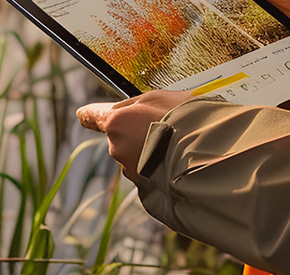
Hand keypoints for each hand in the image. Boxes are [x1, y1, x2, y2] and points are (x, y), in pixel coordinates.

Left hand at [77, 89, 195, 181]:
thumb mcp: (157, 98)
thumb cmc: (184, 119)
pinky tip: (180, 160)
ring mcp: (131, 172)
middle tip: (166, 126)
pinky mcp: (146, 191)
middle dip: (138, 133)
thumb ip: (132, 105)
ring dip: (152, 152)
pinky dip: (161, 168)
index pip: (93, 116)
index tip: (83, 114)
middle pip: (122, 137)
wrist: (206, 154)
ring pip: (137, 157)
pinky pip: (151, 174)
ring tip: (179, 144)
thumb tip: (116, 110)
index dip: (90, 114)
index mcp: (115, 123)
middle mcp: (117, 149)